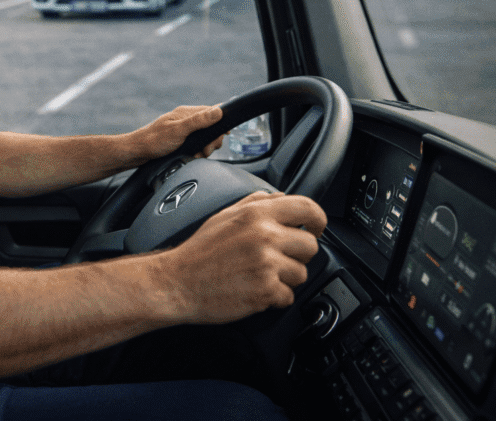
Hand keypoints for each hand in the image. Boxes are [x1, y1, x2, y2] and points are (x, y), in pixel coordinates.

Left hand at [131, 105, 224, 162]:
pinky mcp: (180, 140)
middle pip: (211, 127)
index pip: (213, 111)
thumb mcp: (179, 131)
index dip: (220, 123)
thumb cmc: (154, 141)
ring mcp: (183, 130)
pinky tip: (191, 157)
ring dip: (204, 149)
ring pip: (204, 138)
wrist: (137, 153)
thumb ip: (198, 121)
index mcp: (186, 113)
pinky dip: (196, 152)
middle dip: (212, 141)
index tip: (222, 135)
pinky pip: (196, 145)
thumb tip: (219, 111)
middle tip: (205, 150)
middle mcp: (186, 119)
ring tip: (196, 155)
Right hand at [153, 191, 326, 324]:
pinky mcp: (265, 290)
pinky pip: (288, 296)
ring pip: (301, 273)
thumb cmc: (199, 252)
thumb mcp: (225, 215)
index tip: (316, 229)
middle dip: (296, 255)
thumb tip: (282, 197)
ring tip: (259, 275)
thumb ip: (256, 202)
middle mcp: (264, 235)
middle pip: (311, 245)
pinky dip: (274, 297)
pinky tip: (254, 289)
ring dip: (285, 278)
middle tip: (276, 259)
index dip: (318, 220)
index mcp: (256, 214)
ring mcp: (266, 264)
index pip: (307, 207)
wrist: (177, 282)